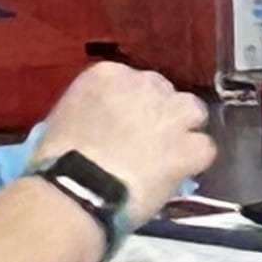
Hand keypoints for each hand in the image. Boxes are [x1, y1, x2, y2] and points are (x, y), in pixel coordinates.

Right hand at [37, 60, 214, 225]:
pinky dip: (194, 162)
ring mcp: (171, 114)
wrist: (78, 188)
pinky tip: (178, 174)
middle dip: (160, 114)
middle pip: (165, 92)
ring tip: (169, 154)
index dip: (133, 105)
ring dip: (184, 129)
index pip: (133, 80)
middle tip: (148, 142)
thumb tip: (102, 124)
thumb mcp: (65, 119)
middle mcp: (144, 84)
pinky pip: (204, 148)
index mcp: (108, 74)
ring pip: (193, 111)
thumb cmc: (57, 160)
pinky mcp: (189, 146)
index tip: (126, 124)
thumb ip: (92, 111)